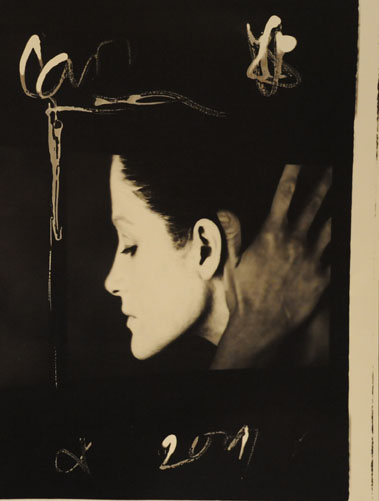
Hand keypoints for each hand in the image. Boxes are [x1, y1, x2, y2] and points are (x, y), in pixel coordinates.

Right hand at [211, 164, 331, 368]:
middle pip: (314, 205)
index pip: (284, 195)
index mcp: (271, 235)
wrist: (261, 325)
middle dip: (323, 183)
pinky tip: (341, 239)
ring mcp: (313, 259)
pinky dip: (335, 246)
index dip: (292, 173)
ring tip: (344, 197)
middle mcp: (295, 242)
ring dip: (336, 209)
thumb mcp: (232, 261)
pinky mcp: (323, 276)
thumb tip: (224, 211)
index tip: (299, 159)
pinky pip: (334, 256)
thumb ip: (232, 233)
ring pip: (330, 226)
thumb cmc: (244, 294)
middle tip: (330, 169)